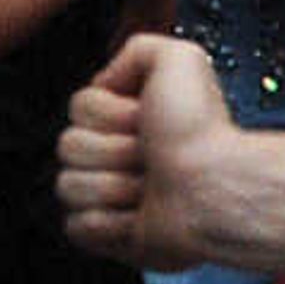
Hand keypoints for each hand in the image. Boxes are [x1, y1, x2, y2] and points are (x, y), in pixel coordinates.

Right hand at [57, 30, 235, 269]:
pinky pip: (77, 225)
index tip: (143, 117)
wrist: (215, 188)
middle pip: (69, 146)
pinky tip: (139, 216)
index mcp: (129, 117)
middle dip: (111, 150)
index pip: (78, 108)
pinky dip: (108, 223)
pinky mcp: (109, 234)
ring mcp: (111, 195)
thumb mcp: (179, 58)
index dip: (107, 113)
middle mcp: (118, 154)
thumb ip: (139, 49)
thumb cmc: (201, 132)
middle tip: (151, 156)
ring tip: (151, 188)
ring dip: (113, 186)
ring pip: (69, 186)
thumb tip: (106, 81)